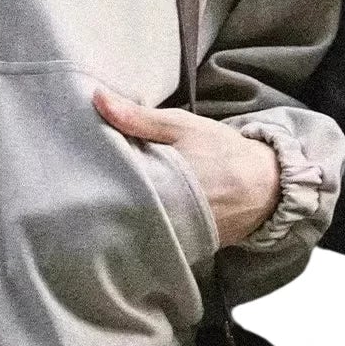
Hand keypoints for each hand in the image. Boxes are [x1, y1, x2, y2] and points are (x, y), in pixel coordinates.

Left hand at [92, 88, 279, 248]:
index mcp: (160, 185)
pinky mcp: (183, 247)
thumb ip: (138, 117)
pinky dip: (141, 227)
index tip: (78, 166)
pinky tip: (131, 216)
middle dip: (102, 197)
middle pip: (116, 210)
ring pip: (132, 227)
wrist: (266, 186)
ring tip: (101, 200)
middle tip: (84, 184)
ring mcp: (173, 236)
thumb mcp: (182, 126)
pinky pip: (152, 239)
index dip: (93, 177)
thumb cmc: (222, 152)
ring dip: (119, 214)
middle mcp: (164, 216)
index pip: (110, 186)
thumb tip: (97, 98)